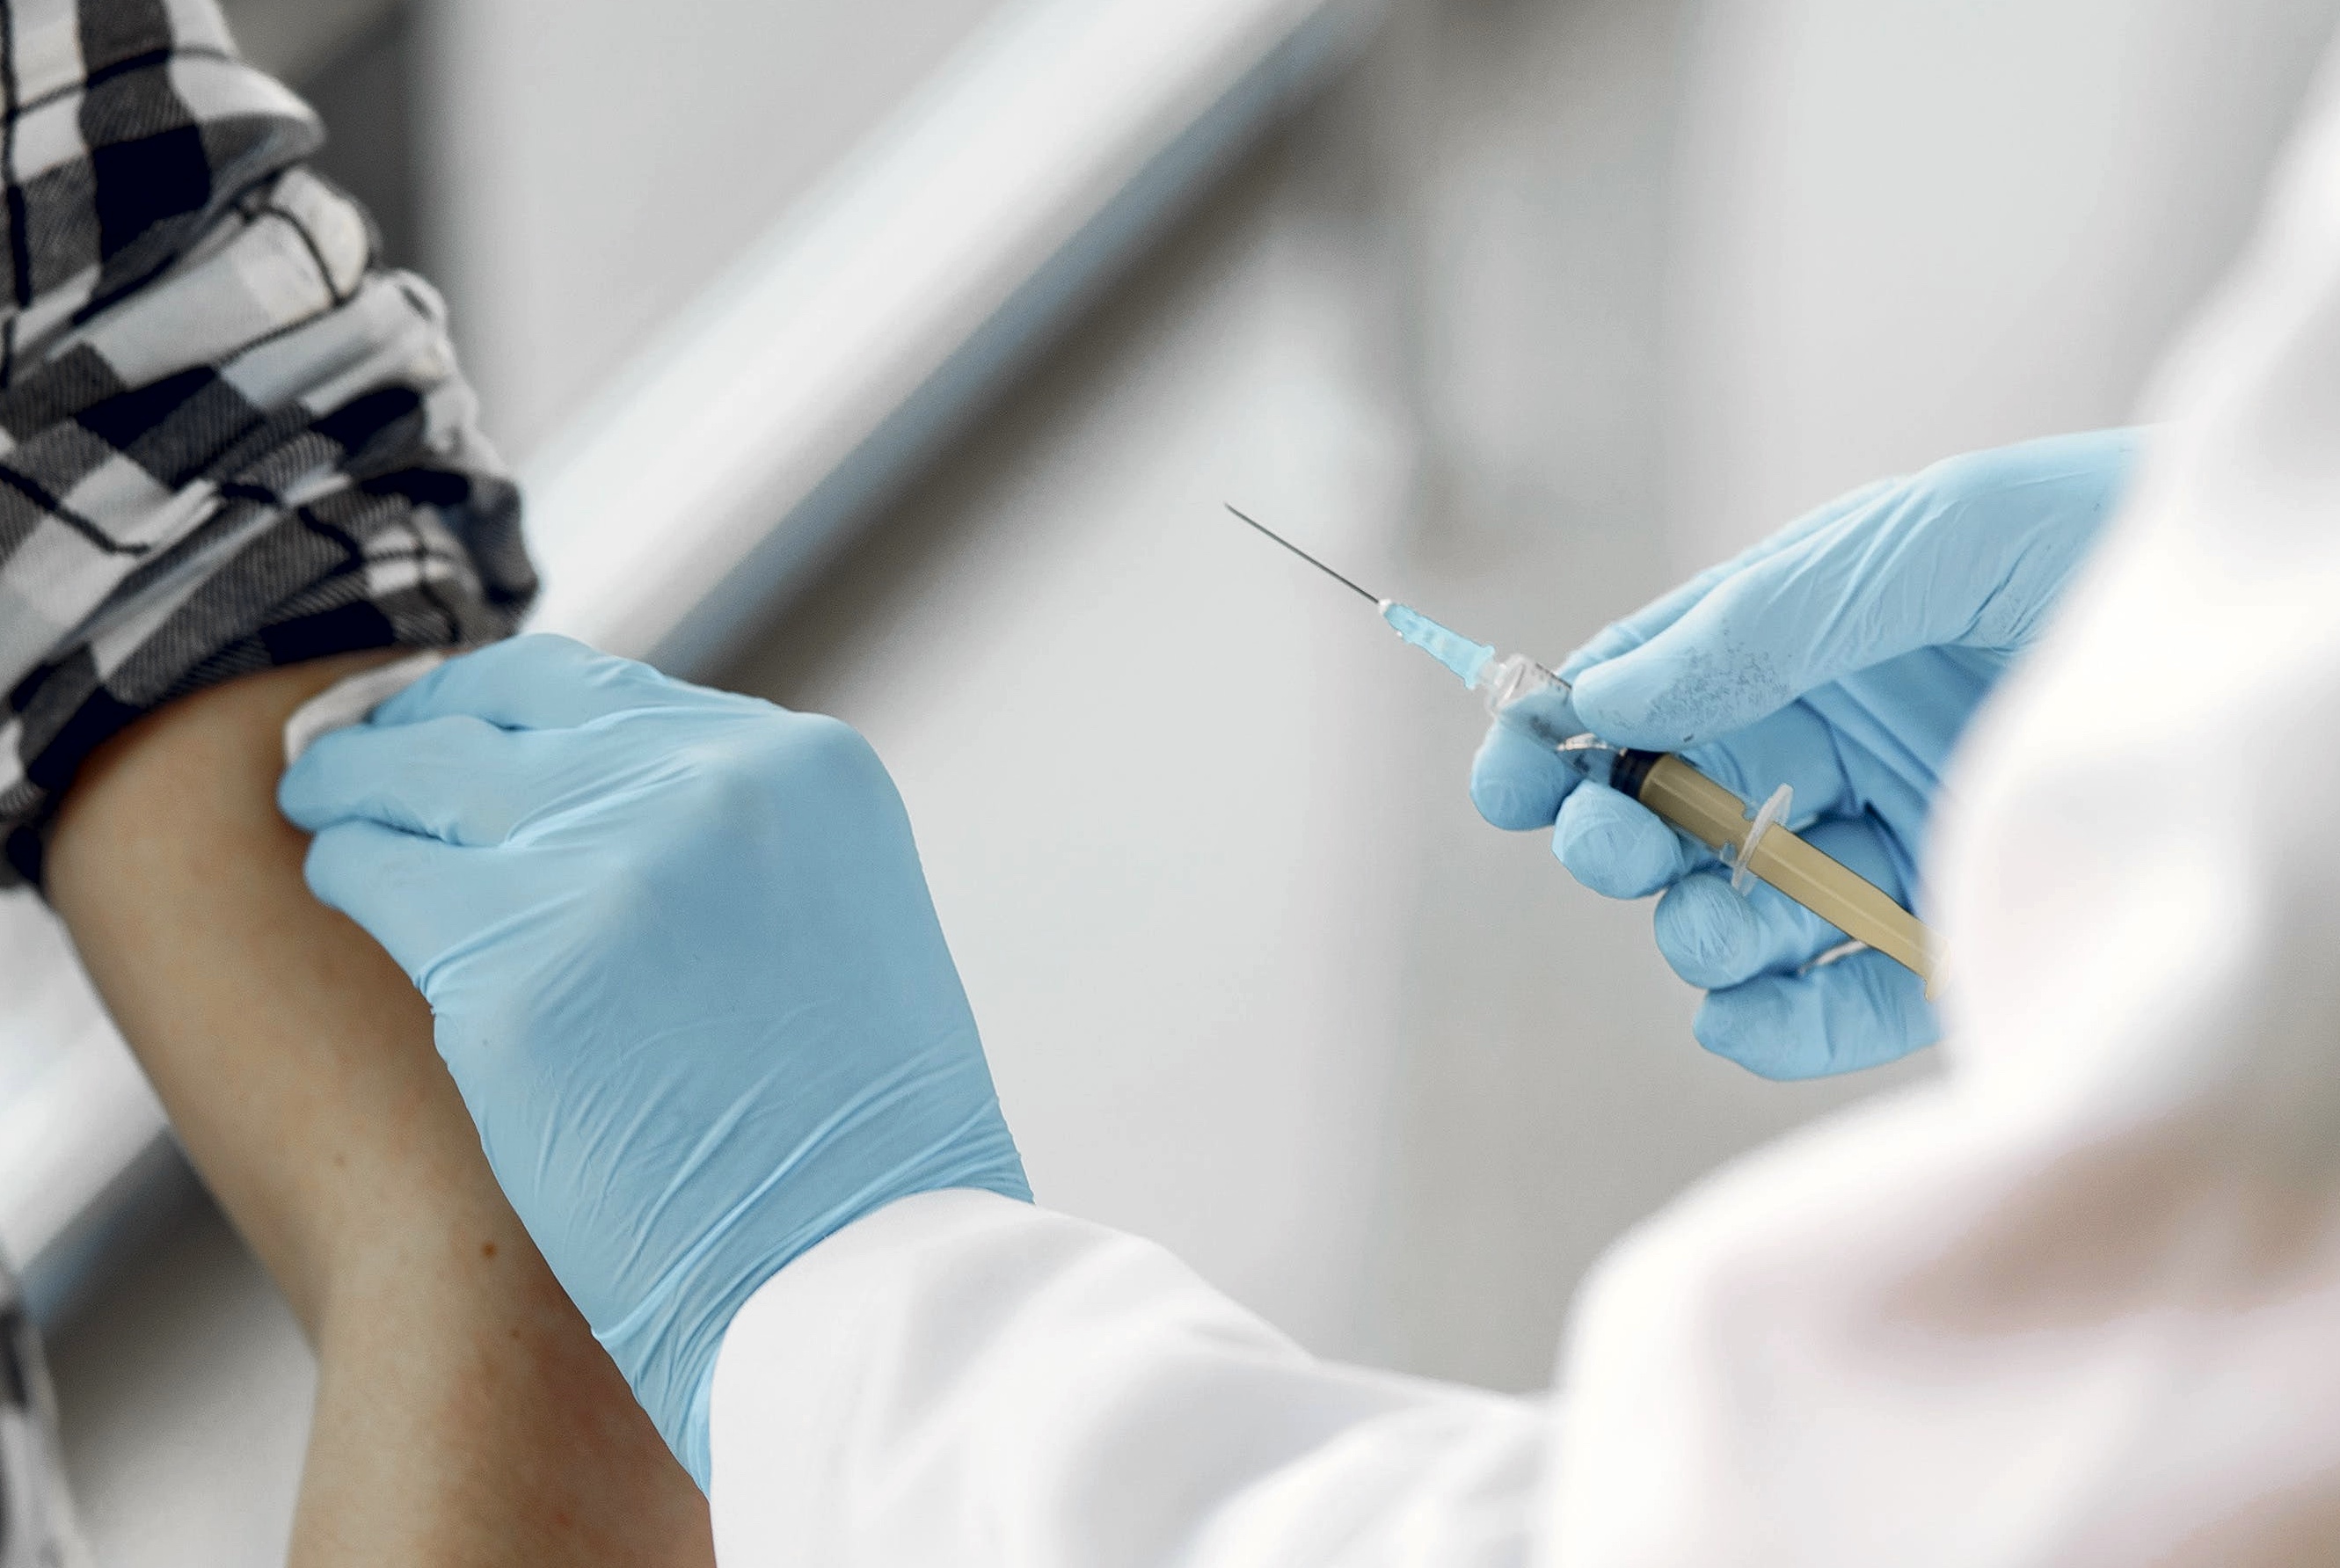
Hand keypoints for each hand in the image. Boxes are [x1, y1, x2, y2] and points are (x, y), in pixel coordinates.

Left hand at [277, 635, 1029, 1485]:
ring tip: (322, 802)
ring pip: (421, 780)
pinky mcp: (513, 976)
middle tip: (353, 752)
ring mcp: (610, 875)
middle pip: (501, 717)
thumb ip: (730, 837)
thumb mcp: (834, 917)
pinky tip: (337, 878)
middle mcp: (714, 788)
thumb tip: (583, 793)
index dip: (505, 702)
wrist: (856, 1273)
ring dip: (360, 787)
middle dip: (416, 729)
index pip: (602, 690)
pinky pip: (379, 878)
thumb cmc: (852, 1138)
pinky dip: (347, 869)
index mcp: (809, 769)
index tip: (452, 720)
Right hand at [1471, 429, 2139, 1077]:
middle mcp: (1825, 756)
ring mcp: (1882, 855)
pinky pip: (1826, 1008)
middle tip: (1612, 843)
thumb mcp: (1923, 542)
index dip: (1556, 735)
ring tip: (1720, 920)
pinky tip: (1747, 1013)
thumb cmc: (2098, 541)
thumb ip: (1763, 618)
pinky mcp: (1947, 948)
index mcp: (1794, 651)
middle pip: (1667, 819)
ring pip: (1733, 917)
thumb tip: (1608, 690)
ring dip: (1698, 928)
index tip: (1506, 775)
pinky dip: (1771, 1025)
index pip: (1642, 698)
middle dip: (1615, 838)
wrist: (2266, 632)